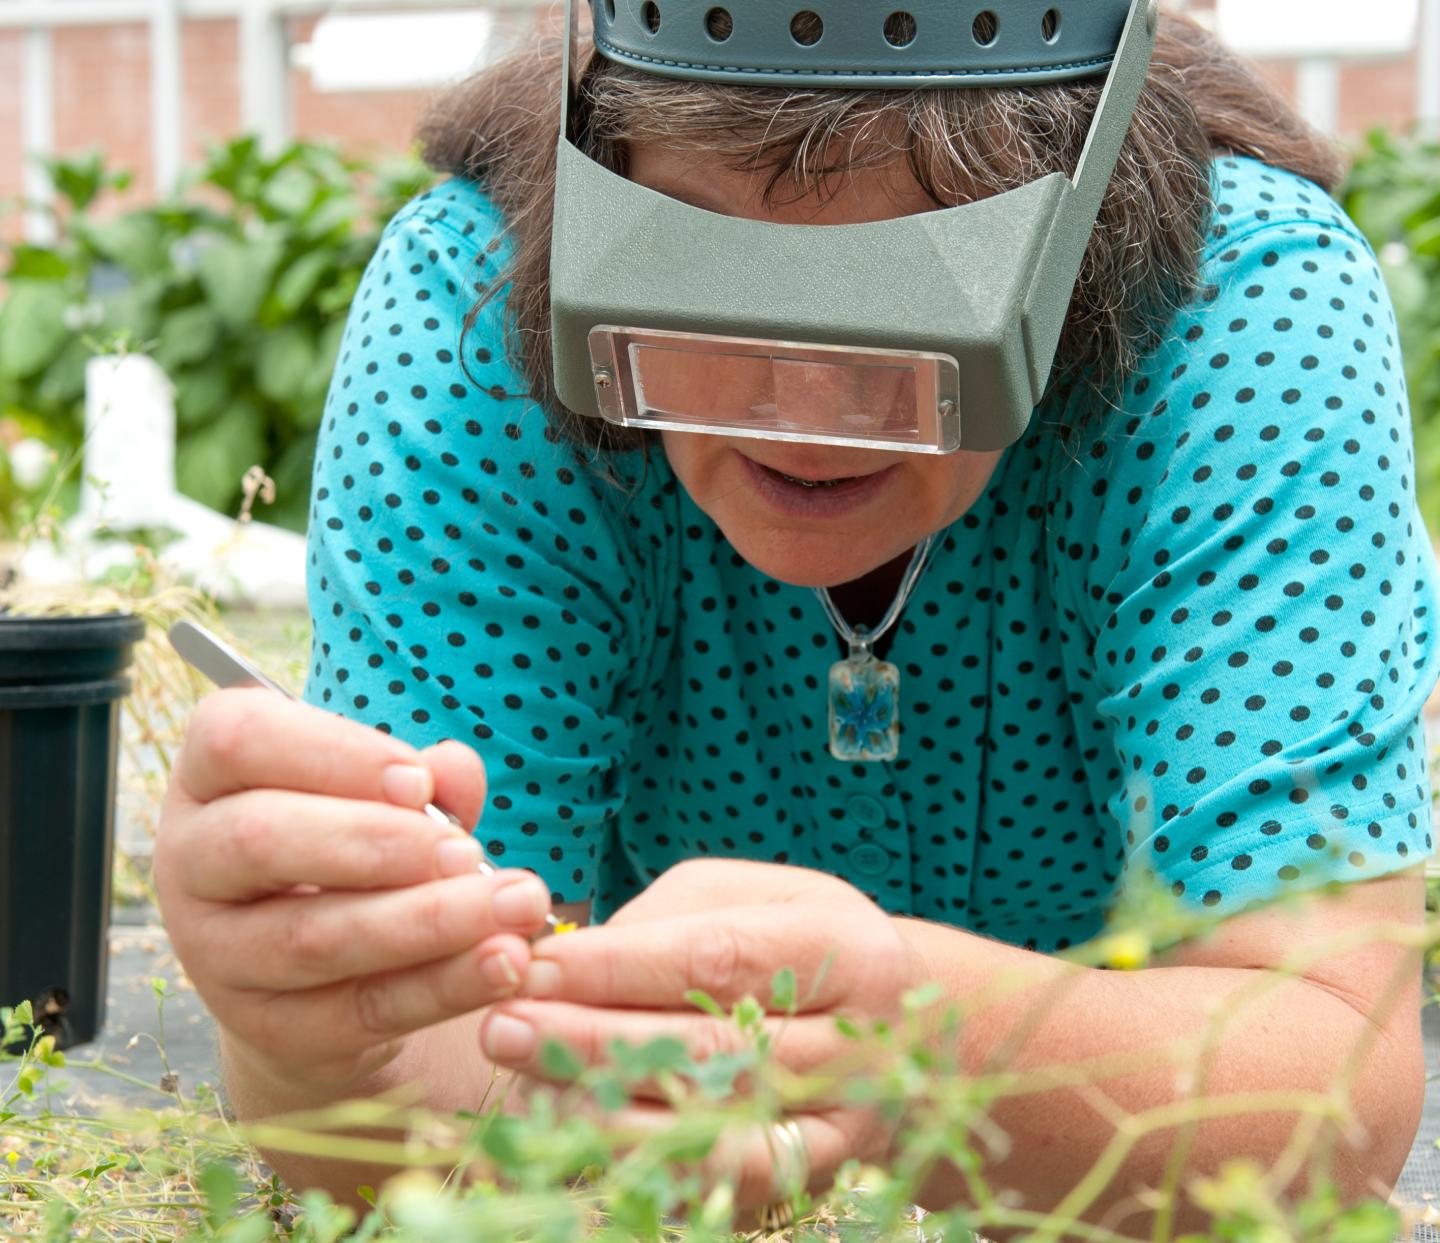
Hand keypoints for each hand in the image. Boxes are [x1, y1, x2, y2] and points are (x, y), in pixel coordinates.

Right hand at [154, 689, 554, 1091]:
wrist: (318, 975)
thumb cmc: (351, 846)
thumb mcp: (376, 797)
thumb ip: (421, 778)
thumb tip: (453, 771)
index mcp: (208, 777)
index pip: (239, 739)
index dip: (333, 755)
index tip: (418, 782)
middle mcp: (189, 860)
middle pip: (262, 839)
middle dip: (377, 843)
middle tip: (469, 853)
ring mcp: (215, 953)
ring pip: (312, 936)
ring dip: (427, 922)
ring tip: (514, 907)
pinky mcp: (266, 1028)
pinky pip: (360, 1008)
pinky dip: (442, 985)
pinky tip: (502, 964)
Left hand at [476, 859, 920, 1209]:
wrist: (904, 1033)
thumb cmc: (797, 941)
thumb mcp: (749, 897)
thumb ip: (664, 922)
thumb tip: (565, 966)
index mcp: (847, 952)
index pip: (717, 960)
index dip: (617, 967)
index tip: (533, 965)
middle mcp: (857, 1048)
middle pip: (710, 1052)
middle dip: (593, 1040)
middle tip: (503, 1029)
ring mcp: (840, 1130)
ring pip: (711, 1133)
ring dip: (602, 1111)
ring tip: (526, 1081)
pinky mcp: (808, 1183)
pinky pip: (716, 1187)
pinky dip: (639, 1163)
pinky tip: (573, 1133)